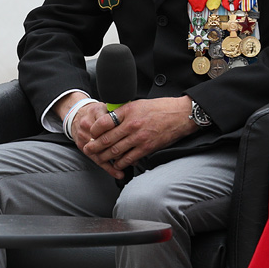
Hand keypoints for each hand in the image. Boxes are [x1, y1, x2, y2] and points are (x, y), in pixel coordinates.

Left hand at [81, 96, 198, 176]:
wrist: (180, 115)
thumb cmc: (160, 108)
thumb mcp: (137, 104)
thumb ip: (123, 112)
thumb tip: (108, 118)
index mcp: (127, 111)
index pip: (103, 122)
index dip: (94, 130)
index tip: (91, 134)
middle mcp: (131, 125)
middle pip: (106, 139)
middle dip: (94, 146)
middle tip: (88, 149)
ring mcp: (139, 138)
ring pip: (115, 151)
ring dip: (104, 157)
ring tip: (99, 158)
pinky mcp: (147, 148)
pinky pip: (129, 158)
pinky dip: (120, 162)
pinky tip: (116, 164)